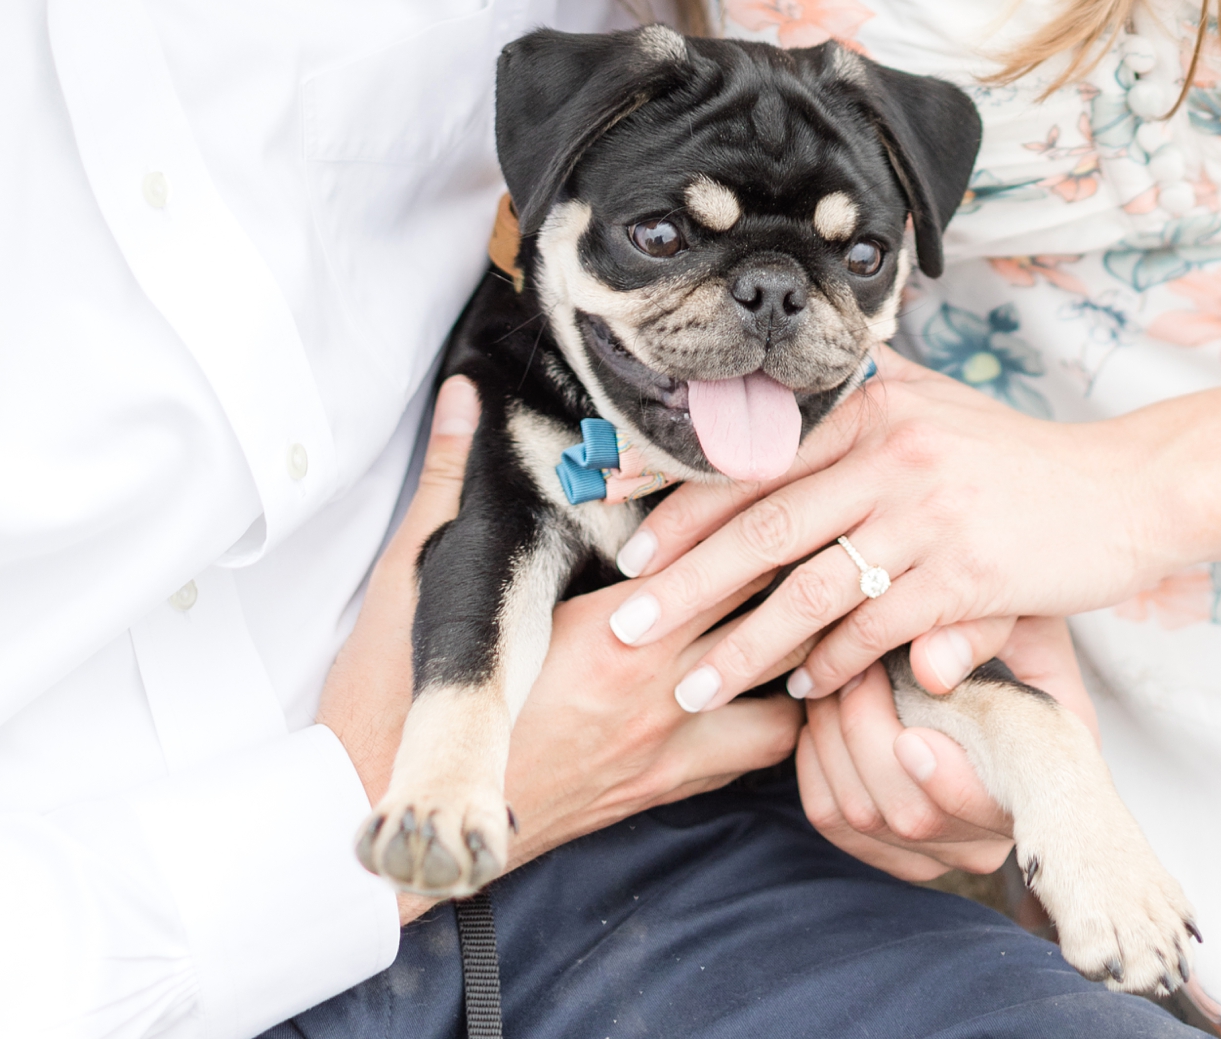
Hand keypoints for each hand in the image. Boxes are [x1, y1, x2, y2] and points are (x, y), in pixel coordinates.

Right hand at [319, 377, 802, 920]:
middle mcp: (655, 691)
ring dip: (803, 643)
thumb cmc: (404, 702)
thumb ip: (453, 474)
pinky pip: (758, 754)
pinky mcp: (663, 789)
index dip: (760, 503)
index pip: (718, 551)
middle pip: (768, 612)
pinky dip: (780, 712)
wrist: (397, 828)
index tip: (788, 463)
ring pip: (786, 691)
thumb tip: (465, 392)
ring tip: (815, 596)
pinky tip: (778, 681)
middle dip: (801, 560)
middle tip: (823, 513)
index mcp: (607, 632)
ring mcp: (667, 748)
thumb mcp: (421, 573)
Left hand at [605, 346, 1154, 709]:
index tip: (615, 516)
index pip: (755, 451)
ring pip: (809, 589)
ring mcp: (929, 515)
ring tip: (690, 684)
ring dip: (743, 647)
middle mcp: (891, 453)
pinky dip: (830, 665)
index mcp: (872, 404)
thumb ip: (858, 398)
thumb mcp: (934, 402)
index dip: (679, 488)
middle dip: (685, 581)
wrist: (1123, 489)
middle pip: (763, 524)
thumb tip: (776, 402)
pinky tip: (796, 691)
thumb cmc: (1015, 454)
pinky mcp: (967, 576)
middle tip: (626, 623)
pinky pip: (877, 630)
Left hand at [796, 617, 1096, 882]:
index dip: (949, 785)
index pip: (995, 811)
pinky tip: (825, 710)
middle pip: (912, 816)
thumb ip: (976, 631)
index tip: (910, 738)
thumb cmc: (997, 614)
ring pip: (860, 816)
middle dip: (867, 732)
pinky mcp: (887, 845)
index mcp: (1045, 776)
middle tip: (857, 665)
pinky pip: (829, 815)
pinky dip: (813, 758)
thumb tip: (930, 670)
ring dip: (833, 737)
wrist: (972, 627)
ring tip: (839, 674)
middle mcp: (994, 829)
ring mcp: (940, 846)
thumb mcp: (1007, 610)